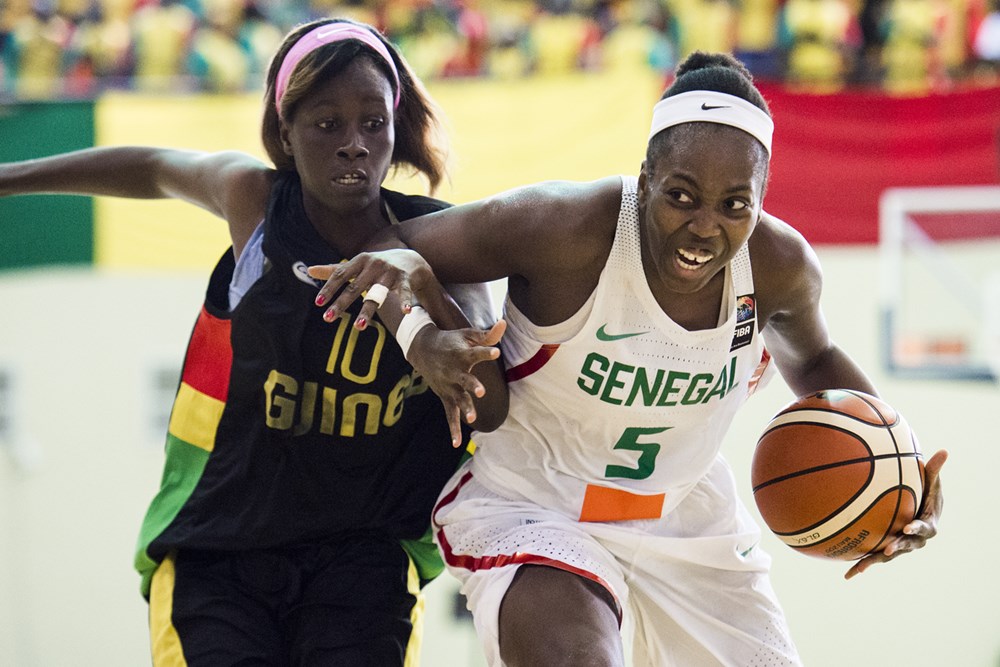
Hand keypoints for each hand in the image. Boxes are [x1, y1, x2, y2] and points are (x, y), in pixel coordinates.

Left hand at [307, 249, 434, 328]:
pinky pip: (404, 292)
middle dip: (341, 304)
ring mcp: (390, 271)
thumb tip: (308, 270)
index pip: (340, 275)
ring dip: (367, 311)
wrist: (410, 259)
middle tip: (327, 318)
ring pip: (377, 294)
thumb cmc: (377, 265)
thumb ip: (334, 270)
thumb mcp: (357, 265)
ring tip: (358, 327)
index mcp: (359, 261)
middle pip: (355, 288)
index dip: (329, 289)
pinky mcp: (405, 278)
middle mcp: (374, 265)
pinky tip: (405, 312)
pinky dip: (404, 301)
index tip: (318, 303)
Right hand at [407, 319, 506, 446]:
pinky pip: (450, 415)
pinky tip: (457, 444)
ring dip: (465, 407)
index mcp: (462, 355)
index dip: (486, 352)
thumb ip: (487, 335)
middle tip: (481, 390)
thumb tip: (504, 324)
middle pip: (465, 380)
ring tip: (473, 417)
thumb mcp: (467, 335)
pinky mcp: (445, 397)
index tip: (496, 352)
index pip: (476, 353)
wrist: (422, 350)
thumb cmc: (451, 341)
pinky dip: (453, 429)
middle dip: (472, 385)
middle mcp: (454, 371)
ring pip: (458, 399)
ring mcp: (449, 386)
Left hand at [845, 449, 947, 579]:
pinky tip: (848, 574)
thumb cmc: (926, 493)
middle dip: (897, 548)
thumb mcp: (931, 481)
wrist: (919, 509)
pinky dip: (861, 565)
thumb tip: (944, 451)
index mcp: (927, 525)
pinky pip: (873, 557)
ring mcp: (899, 545)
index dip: (917, 528)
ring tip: (860, 568)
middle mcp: (914, 540)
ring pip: (887, 556)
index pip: (923, 528)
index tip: (909, 527)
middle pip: (906, 546)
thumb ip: (934, 469)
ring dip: (874, 561)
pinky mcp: (885, 548)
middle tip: (887, 550)